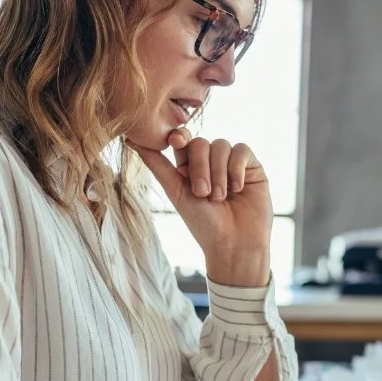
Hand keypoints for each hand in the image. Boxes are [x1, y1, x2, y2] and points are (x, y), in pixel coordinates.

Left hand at [130, 128, 271, 286]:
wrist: (234, 244)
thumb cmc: (203, 224)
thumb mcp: (176, 192)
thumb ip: (157, 165)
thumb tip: (130, 140)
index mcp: (189, 168)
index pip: (182, 140)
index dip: (179, 136)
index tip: (175, 140)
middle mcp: (210, 162)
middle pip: (201, 143)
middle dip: (200, 167)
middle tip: (202, 193)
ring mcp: (231, 163)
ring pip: (221, 145)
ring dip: (219, 172)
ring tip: (220, 198)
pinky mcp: (251, 167)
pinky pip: (242, 150)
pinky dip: (236, 168)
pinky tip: (237, 188)